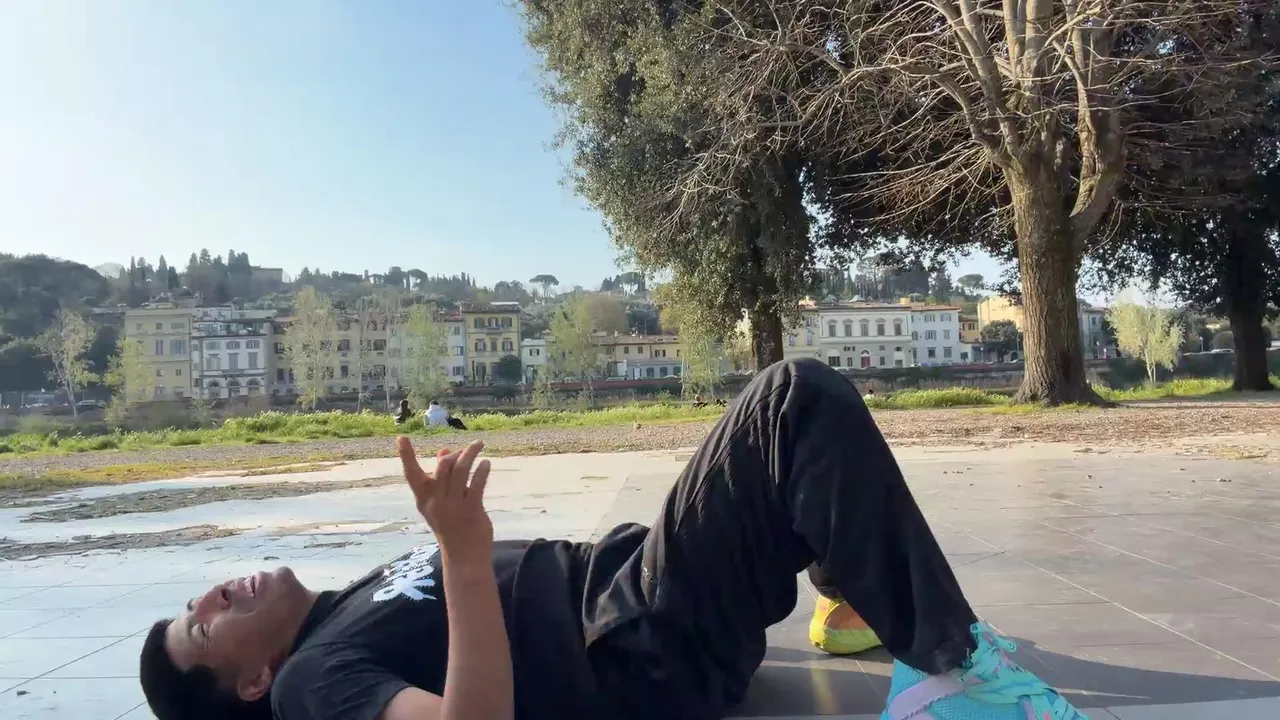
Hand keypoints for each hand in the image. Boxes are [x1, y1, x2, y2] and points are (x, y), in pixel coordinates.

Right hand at [397, 437, 493, 560]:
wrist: (464, 558)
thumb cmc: (451, 527)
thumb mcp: (440, 504)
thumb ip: (441, 478)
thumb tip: (444, 451)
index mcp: (424, 501)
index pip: (411, 474)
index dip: (406, 456)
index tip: (400, 438)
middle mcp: (435, 503)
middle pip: (442, 467)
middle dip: (454, 454)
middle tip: (466, 450)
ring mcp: (453, 507)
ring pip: (460, 471)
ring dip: (470, 454)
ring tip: (479, 444)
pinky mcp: (471, 510)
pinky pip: (477, 484)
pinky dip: (482, 470)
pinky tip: (486, 464)